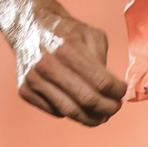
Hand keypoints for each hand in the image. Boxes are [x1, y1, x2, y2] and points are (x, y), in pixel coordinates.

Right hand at [11, 12, 126, 124]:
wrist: (29, 27)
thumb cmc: (66, 32)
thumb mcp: (90, 35)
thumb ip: (102, 59)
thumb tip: (111, 89)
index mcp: (67, 48)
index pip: (101, 81)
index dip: (117, 92)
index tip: (123, 93)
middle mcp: (48, 65)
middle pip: (87, 99)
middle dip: (107, 108)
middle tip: (115, 108)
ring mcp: (34, 79)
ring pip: (70, 111)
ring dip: (91, 118)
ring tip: (102, 117)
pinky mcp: (24, 90)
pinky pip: (54, 111)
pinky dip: (70, 112)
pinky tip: (78, 106)